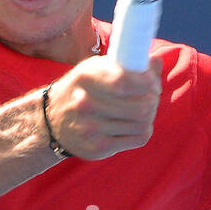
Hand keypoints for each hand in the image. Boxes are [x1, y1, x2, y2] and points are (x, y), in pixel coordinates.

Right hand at [44, 55, 163, 159]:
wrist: (54, 119)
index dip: (147, 82)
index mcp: (86, 76)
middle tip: (151, 96)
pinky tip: (135, 123)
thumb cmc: (84, 88)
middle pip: (141, 106)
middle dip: (152, 99)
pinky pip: (139, 137)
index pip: (125, 82)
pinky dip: (144, 129)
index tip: (151, 82)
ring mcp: (90, 128)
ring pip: (143, 122)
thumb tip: (156, 61)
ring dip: (149, 115)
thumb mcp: (98, 68)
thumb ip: (129, 64)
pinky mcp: (98, 147)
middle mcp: (85, 103)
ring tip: (142, 109)